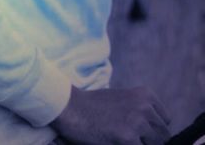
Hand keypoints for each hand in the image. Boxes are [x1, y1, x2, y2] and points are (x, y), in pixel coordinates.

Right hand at [51, 84, 170, 143]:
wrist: (70, 107)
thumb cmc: (93, 105)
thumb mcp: (122, 99)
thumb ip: (141, 111)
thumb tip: (156, 132)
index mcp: (145, 95)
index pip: (165, 121)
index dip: (154, 130)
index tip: (141, 132)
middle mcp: (144, 107)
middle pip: (163, 136)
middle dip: (149, 140)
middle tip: (128, 137)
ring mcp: (137, 123)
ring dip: (140, 144)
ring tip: (120, 139)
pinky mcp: (127, 138)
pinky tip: (115, 142)